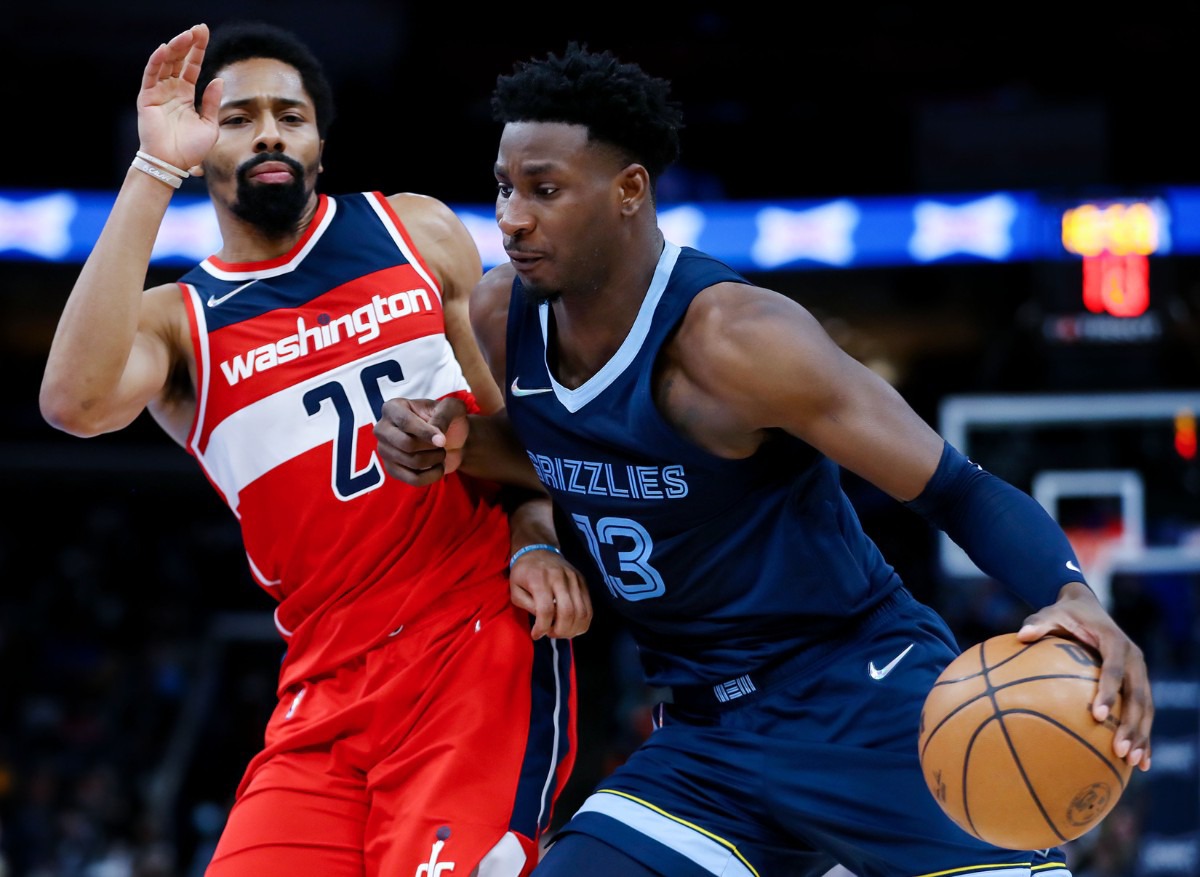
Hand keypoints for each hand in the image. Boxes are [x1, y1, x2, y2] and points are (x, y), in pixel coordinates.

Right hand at [137, 24, 220, 172]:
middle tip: (198, 29)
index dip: (198, 50)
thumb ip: (212, 102)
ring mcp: (158, 92)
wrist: (173, 163)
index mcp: (186, 95)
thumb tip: (218, 79)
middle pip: (179, 60)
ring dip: (176, 48)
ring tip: (187, 35)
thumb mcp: (210, 124)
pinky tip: (166, 49)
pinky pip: (152, 75)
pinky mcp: (147, 97)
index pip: (192, 67)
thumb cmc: (191, 149)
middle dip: (188, 44)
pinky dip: (157, 61)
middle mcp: (171, 90)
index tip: (205, 33)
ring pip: (166, 64)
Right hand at [374, 396, 467, 485]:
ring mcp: (384, 451)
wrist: (450, 438)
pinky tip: (439, 467)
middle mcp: (383, 429)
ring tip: (441, 453)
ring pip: (412, 462)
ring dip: (435, 459)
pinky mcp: (392, 470)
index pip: (405, 422)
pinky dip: (433, 475)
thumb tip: (435, 434)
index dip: (425, 433)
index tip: (443, 441)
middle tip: (442, 445)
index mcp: (393, 408)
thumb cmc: (447, 419)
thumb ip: (444, 415)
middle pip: (406, 444)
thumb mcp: (451, 408)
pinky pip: (413, 479)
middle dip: (432, 447)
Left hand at [509, 549, 592, 639]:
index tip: (536, 635)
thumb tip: (542, 622)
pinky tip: (572, 626)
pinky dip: (582, 622)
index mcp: (539, 579)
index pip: (546, 610)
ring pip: (581, 612)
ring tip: (561, 631)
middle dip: (560, 631)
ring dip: (572, 629)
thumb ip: (527, 606)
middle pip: (567, 612)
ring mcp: (574, 579)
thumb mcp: (515, 590)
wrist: (538, 551)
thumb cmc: (523, 573)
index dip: (542, 628)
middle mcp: (560, 578)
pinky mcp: (583, 582)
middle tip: (550, 634)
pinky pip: (589, 608)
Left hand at [1017, 581, 1153, 771]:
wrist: (1087, 607)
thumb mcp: (1051, 613)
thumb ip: (1038, 624)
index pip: (1114, 669)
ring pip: (1145, 707)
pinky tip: (1140, 762)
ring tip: (1134, 763)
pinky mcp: (1138, 683)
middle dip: (1131, 724)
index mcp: (1115, 641)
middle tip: (1120, 750)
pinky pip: (1143, 711)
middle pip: (1137, 695)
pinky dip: (1143, 734)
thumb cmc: (1065, 614)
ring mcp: (1139, 672)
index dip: (1109, 691)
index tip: (1098, 714)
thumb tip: (1021, 635)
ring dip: (1141, 735)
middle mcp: (1134, 657)